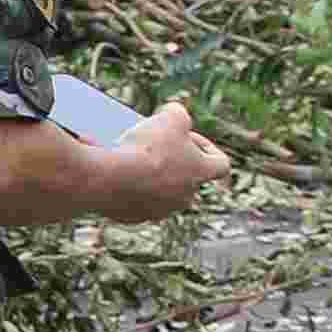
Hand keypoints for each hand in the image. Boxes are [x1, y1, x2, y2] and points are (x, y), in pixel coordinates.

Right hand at [105, 102, 234, 221]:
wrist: (110, 179)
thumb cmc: (146, 148)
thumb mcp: (171, 117)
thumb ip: (180, 113)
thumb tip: (176, 114)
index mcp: (201, 173)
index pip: (221, 163)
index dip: (207, 146)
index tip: (188, 136)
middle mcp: (185, 196)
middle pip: (187, 178)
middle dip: (173, 162)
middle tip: (154, 146)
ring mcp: (160, 210)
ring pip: (160, 191)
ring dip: (150, 176)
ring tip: (131, 157)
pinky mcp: (134, 217)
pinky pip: (135, 200)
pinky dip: (128, 188)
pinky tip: (115, 171)